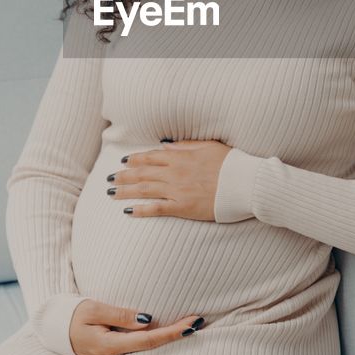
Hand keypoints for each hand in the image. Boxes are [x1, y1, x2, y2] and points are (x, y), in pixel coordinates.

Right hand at [69, 298, 204, 354]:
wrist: (55, 329)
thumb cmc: (73, 316)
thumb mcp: (93, 309)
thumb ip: (120, 314)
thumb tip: (147, 319)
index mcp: (110, 345)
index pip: (148, 340)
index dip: (171, 333)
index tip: (190, 325)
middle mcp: (116, 354)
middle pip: (153, 345)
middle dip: (177, 333)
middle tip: (198, 321)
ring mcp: (117, 354)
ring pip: (148, 347)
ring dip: (169, 335)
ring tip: (191, 323)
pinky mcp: (117, 350)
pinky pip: (141, 345)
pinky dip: (158, 336)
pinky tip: (170, 329)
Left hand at [106, 139, 230, 220]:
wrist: (245, 183)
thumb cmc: (231, 163)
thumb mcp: (209, 146)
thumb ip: (186, 145)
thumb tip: (166, 144)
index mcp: (181, 156)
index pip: (151, 156)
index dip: (135, 159)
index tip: (123, 161)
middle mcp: (175, 172)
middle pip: (142, 172)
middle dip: (123, 175)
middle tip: (109, 179)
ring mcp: (178, 189)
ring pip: (145, 189)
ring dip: (125, 191)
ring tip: (111, 194)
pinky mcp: (183, 206)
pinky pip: (157, 208)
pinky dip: (141, 209)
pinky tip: (128, 211)